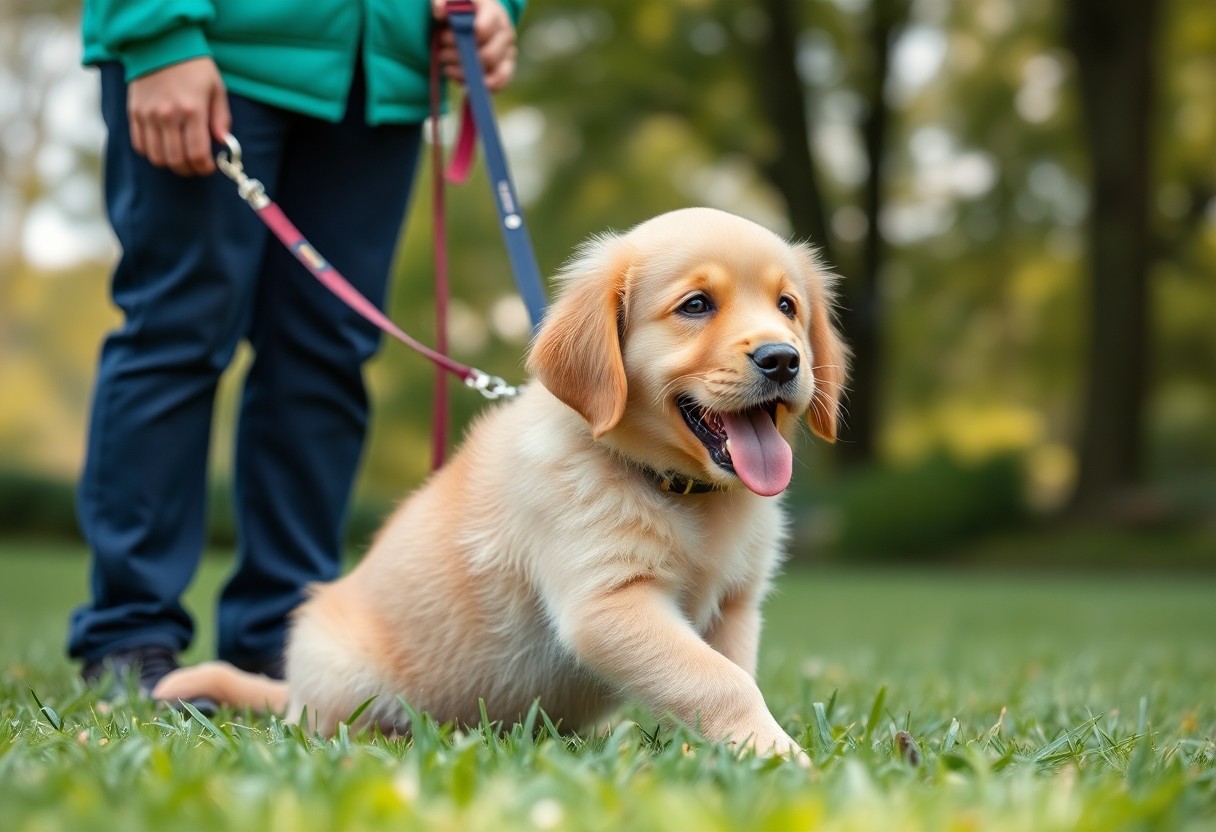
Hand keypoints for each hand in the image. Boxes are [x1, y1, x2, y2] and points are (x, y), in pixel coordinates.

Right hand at [127, 57, 231, 175]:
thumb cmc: (194, 66)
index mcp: (192, 110)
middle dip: (189, 170)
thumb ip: (221, 118)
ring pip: (156, 157)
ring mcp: (148, 115)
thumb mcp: (216, 89)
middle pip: (176, 160)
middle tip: (196, 166)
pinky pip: (139, 144)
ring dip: (170, 164)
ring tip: (180, 158)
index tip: (209, 167)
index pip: (197, 153)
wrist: (160, 42)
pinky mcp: (134, 112)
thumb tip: (223, 142)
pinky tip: (163, 147)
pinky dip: (152, 152)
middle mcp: (167, 115)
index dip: (204, 167)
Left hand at [432, 0, 517, 91]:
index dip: (462, 37)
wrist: (474, 17)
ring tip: (447, 68)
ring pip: (491, 72)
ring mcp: (508, 51)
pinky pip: (500, 83)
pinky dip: (480, 87)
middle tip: (442, 52)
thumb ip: (443, 2)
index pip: (482, 30)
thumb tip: (439, 12)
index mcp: (494, 13)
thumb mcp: (451, 0)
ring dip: (465, 74)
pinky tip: (462, 83)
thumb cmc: (461, 8)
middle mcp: (506, 32)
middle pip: (487, 55)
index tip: (443, 36)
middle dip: (459, 57)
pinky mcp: (507, 67)